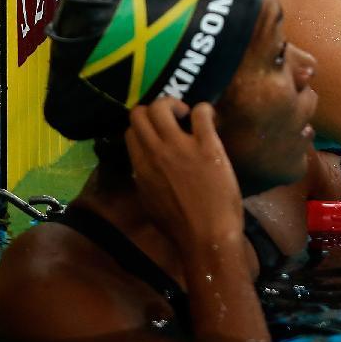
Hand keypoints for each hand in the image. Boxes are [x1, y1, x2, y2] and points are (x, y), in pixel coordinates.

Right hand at [126, 99, 243, 250]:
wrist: (207, 236)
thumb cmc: (180, 227)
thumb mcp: (150, 202)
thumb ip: (145, 179)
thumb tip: (147, 166)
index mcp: (140, 168)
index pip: (130, 132)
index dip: (144, 128)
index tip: (159, 133)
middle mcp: (155, 153)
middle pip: (139, 113)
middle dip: (156, 109)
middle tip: (174, 120)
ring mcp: (180, 147)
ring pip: (161, 106)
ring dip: (175, 104)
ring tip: (188, 117)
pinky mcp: (207, 145)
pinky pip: (201, 112)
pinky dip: (205, 110)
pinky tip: (210, 120)